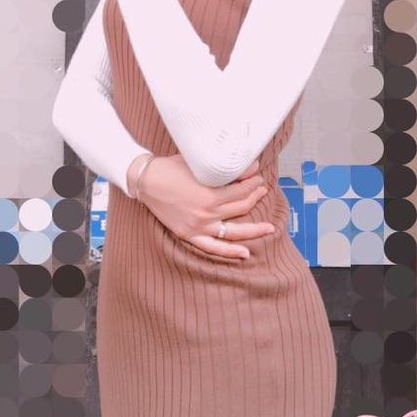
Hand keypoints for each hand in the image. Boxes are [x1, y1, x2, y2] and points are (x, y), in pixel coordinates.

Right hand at [136, 154, 274, 260]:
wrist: (147, 181)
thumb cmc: (171, 168)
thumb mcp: (198, 163)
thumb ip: (224, 167)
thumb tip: (250, 166)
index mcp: (209, 194)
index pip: (241, 191)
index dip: (253, 183)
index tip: (258, 177)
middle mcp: (206, 213)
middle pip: (241, 207)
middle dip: (255, 197)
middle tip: (262, 189)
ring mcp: (198, 226)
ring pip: (233, 231)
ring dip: (253, 229)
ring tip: (269, 227)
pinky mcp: (189, 234)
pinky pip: (213, 248)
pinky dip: (230, 252)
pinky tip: (245, 253)